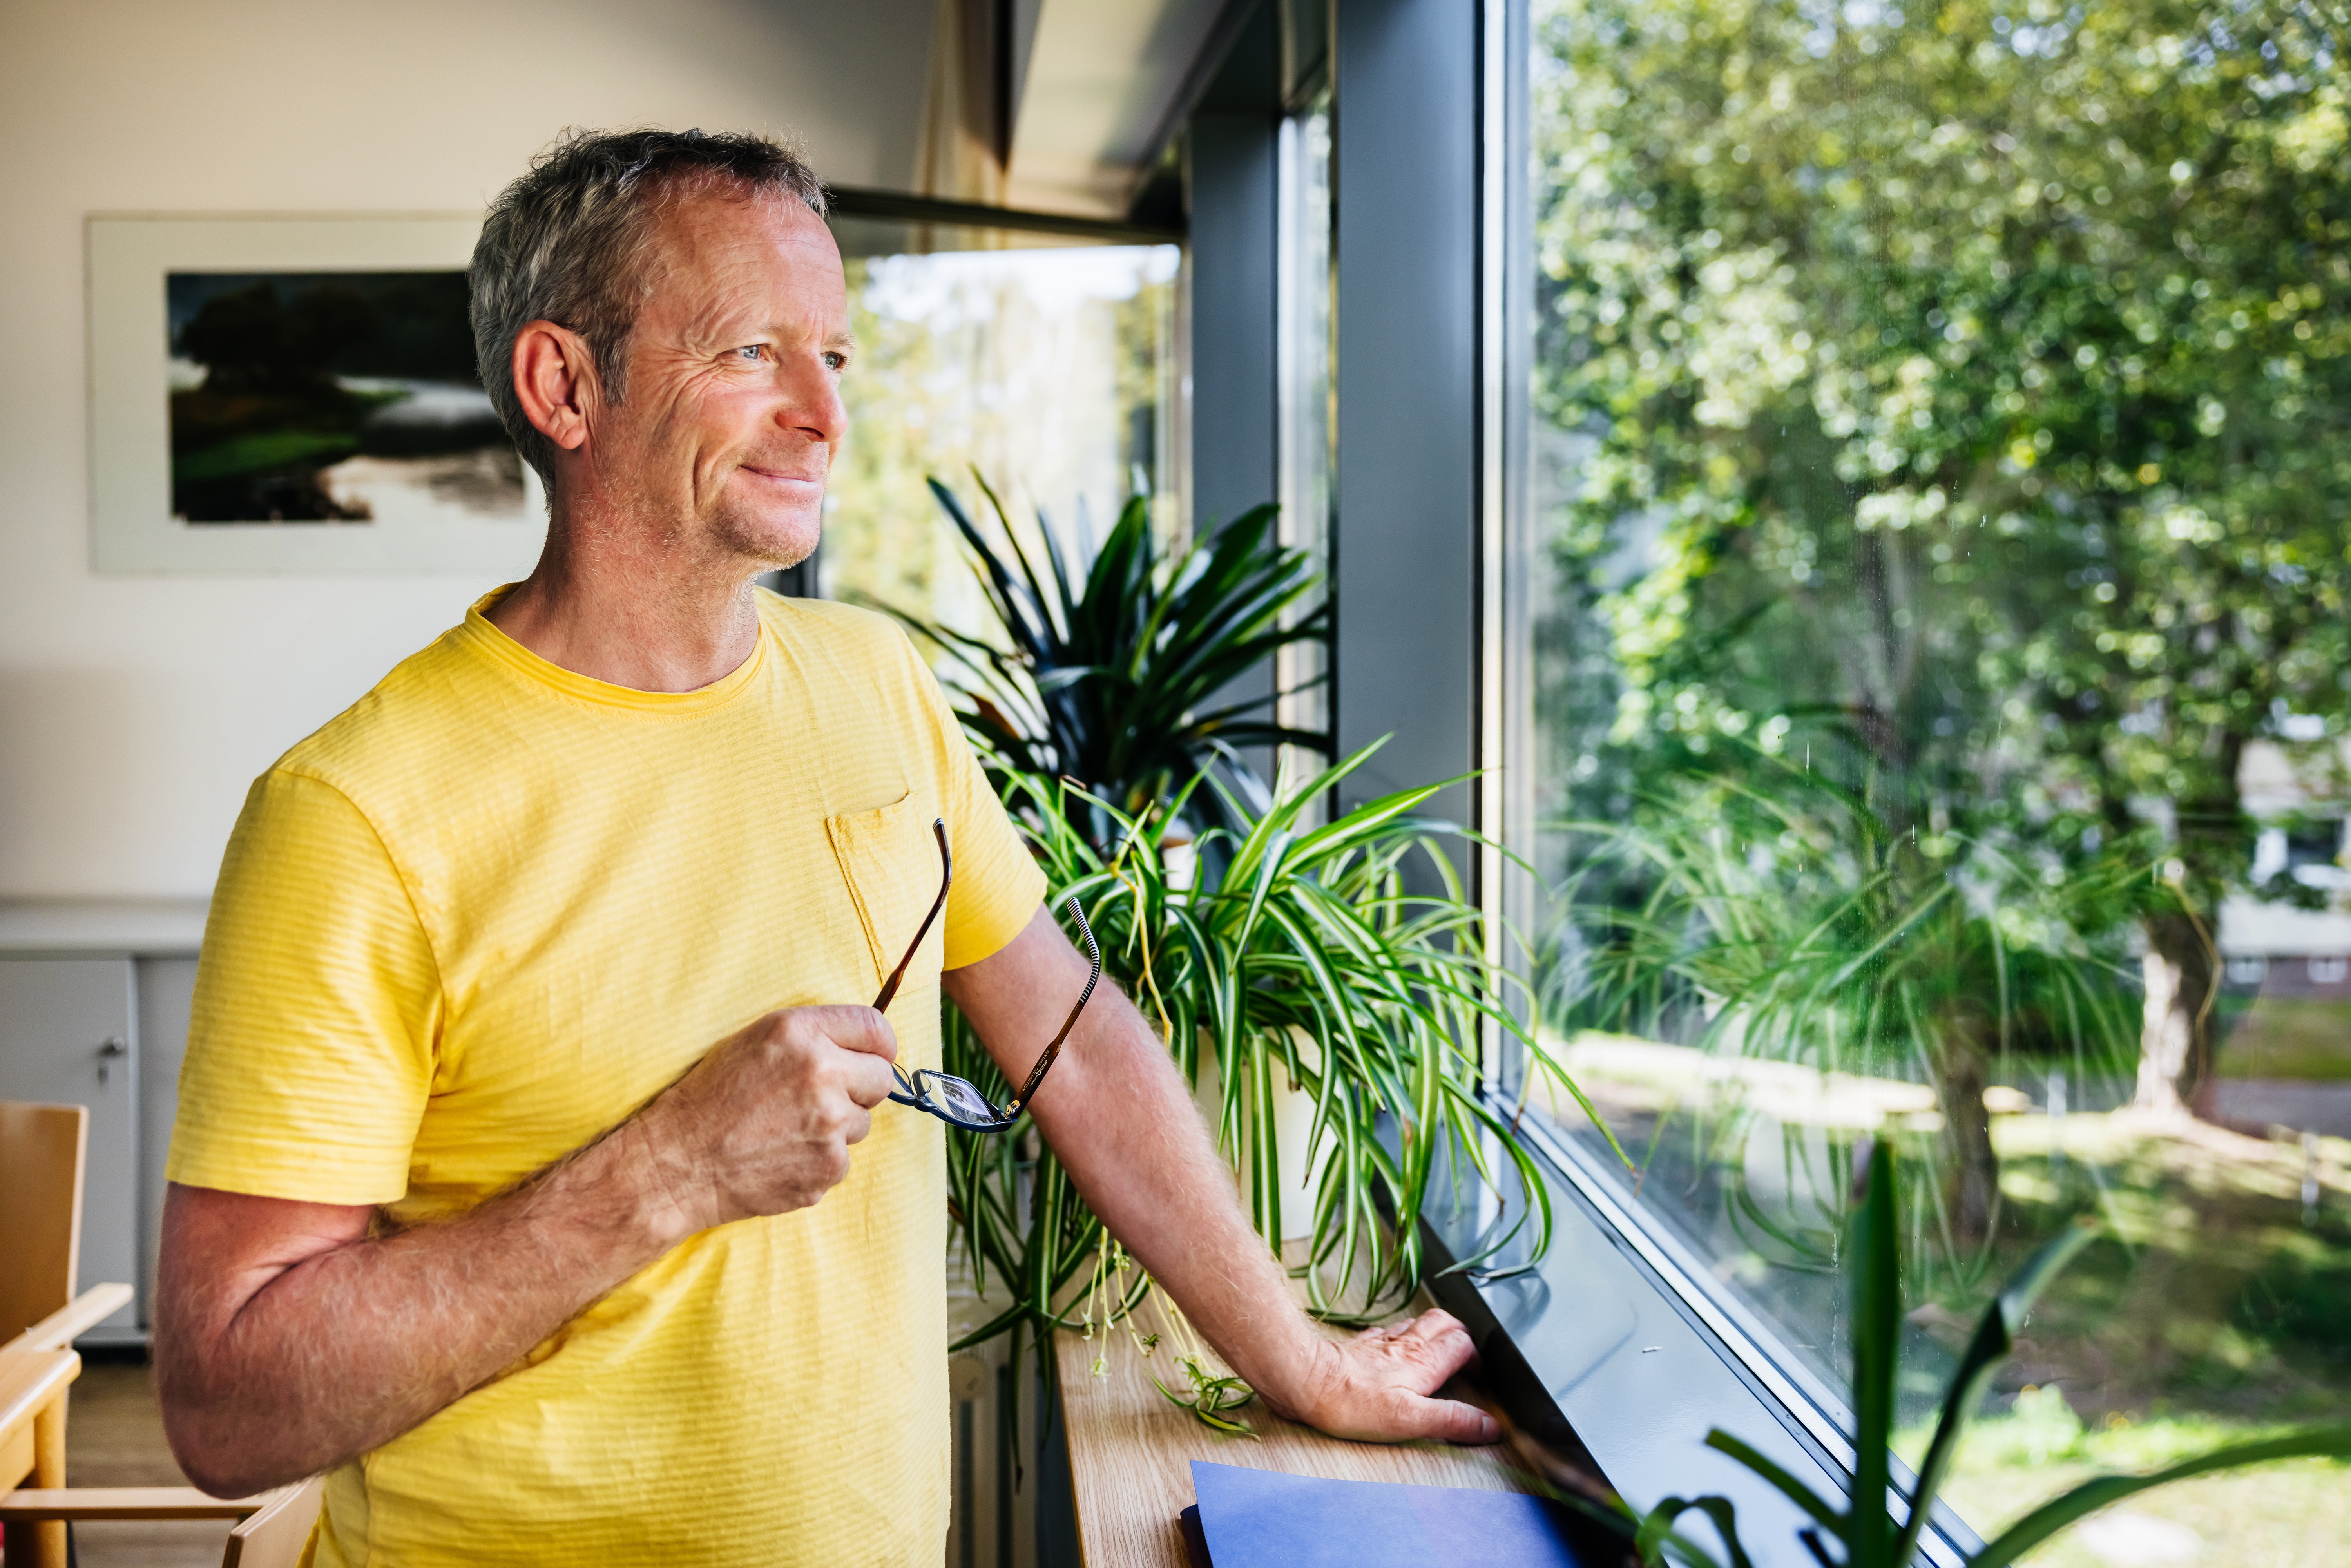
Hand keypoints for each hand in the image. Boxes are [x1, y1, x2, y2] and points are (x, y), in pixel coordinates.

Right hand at [633, 1005, 898, 1234]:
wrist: (677, 1163)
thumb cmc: (710, 1098)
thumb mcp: (755, 1041)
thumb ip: (814, 1037)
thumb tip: (865, 1047)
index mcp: (800, 1033)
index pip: (876, 1029)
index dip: (878, 1046)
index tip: (872, 1056)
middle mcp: (821, 1073)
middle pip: (881, 1078)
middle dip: (860, 1087)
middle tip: (822, 1099)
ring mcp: (829, 1124)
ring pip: (862, 1122)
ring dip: (837, 1127)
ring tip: (787, 1130)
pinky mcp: (829, 1166)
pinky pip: (843, 1158)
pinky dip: (820, 1160)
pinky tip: (783, 1156)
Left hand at [1271, 1310, 1499, 1444]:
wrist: (1304, 1381)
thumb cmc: (1353, 1403)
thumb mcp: (1411, 1420)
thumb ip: (1452, 1420)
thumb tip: (1489, 1426)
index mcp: (1423, 1361)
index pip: (1462, 1345)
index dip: (1475, 1359)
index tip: (1478, 1378)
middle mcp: (1405, 1345)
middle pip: (1443, 1323)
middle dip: (1458, 1335)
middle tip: (1462, 1357)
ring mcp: (1380, 1343)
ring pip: (1416, 1324)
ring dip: (1431, 1332)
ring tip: (1434, 1349)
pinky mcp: (1358, 1346)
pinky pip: (1385, 1333)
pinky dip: (1398, 1337)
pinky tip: (1392, 1350)